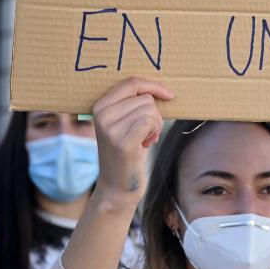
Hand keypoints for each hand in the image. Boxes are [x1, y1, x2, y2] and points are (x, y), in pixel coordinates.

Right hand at [91, 77, 172, 204]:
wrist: (117, 185)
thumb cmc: (129, 150)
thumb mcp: (125, 122)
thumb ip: (134, 102)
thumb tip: (161, 88)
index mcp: (100, 106)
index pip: (131, 82)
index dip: (153, 86)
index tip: (169, 95)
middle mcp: (102, 115)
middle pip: (145, 98)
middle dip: (154, 114)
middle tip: (146, 133)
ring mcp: (109, 128)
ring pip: (150, 110)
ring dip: (155, 125)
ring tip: (144, 140)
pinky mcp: (122, 142)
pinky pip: (149, 121)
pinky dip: (155, 131)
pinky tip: (147, 143)